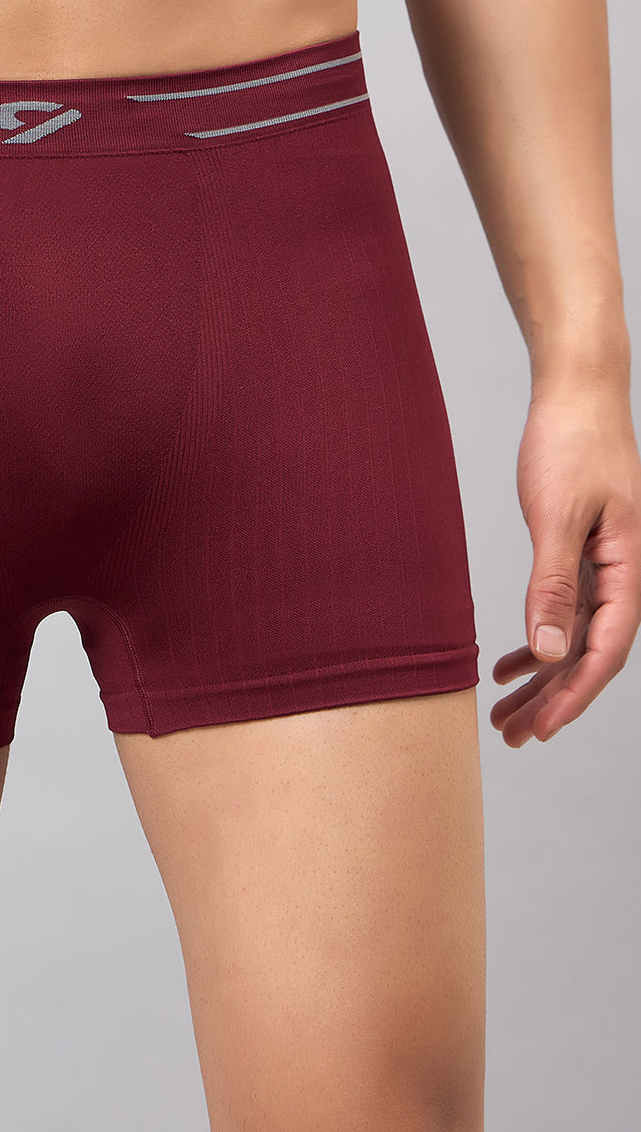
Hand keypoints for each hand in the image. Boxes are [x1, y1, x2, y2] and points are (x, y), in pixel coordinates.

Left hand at [490, 390, 640, 746]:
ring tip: (503, 717)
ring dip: (541, 680)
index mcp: (628, 567)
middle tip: (512, 738)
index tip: (542, 729)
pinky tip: (508, 667)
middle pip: (589, 655)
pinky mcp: (580, 555)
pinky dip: (536, 643)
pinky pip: (562, 614)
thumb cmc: (572, 444)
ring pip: (573, 640)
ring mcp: (604, 567)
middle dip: (552, 701)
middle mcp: (623, 574)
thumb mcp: (556, 518)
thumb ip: (553, 586)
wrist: (577, 393)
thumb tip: (553, 652)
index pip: (606, 649)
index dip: (575, 694)